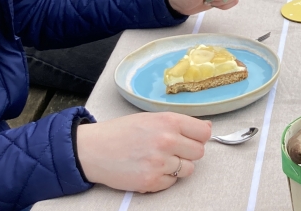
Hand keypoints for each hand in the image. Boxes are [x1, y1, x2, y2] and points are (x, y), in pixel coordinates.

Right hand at [75, 112, 210, 192]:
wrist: (93, 150)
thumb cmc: (121, 132)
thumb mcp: (151, 118)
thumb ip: (179, 123)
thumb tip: (207, 128)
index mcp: (169, 121)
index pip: (204, 133)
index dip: (199, 137)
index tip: (191, 139)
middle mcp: (167, 141)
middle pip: (199, 152)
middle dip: (187, 153)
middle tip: (171, 151)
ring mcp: (159, 163)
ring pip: (188, 169)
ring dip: (177, 167)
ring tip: (159, 160)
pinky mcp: (151, 181)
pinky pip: (172, 182)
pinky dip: (163, 179)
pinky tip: (149, 169)